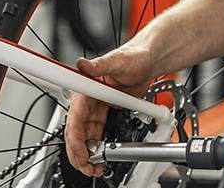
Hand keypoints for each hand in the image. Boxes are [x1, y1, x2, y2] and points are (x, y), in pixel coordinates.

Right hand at [64, 45, 155, 176]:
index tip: (80, 153)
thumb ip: (99, 65)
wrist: (148, 60)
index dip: (75, 138)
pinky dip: (97, 147)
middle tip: (87, 167)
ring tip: (93, 167)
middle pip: (76, 131)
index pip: (75, 117)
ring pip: (85, 135)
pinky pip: (97, 133)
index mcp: (85, 88)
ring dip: (87, 153)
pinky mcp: (105, 112)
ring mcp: (96, 107)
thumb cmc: (132, 56)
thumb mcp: (117, 61)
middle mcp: (87, 98)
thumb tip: (82, 64)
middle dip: (79, 152)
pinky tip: (99, 156)